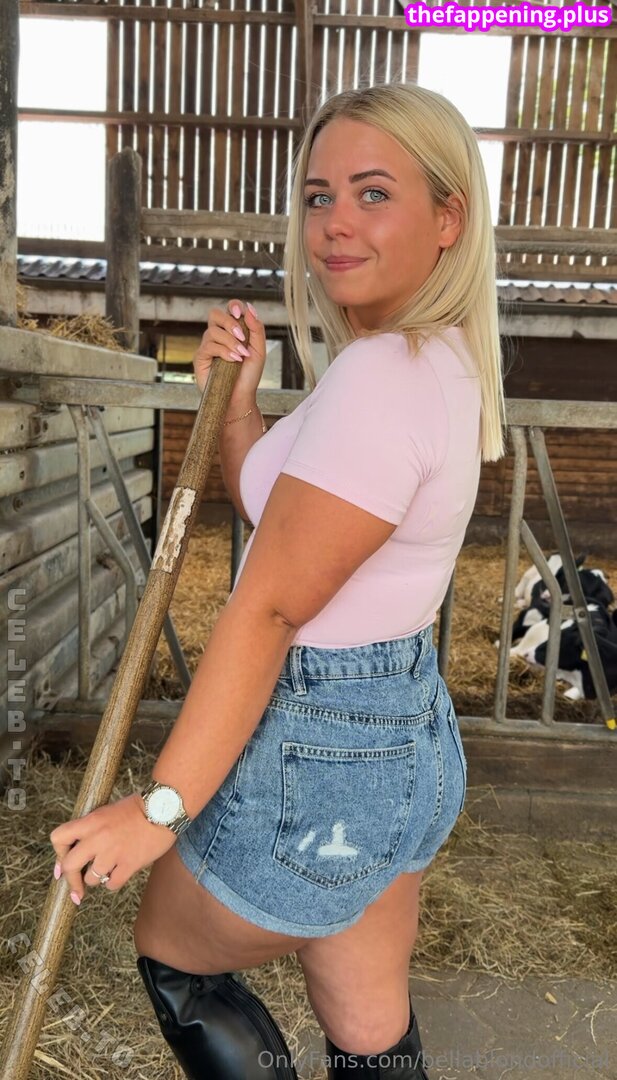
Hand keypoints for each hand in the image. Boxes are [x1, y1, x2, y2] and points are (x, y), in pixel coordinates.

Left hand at [49, 794, 176, 904]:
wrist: (164, 807)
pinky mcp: (129, 864)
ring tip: (109, 869)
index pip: (58, 838)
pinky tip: (120, 874)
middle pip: (69, 865)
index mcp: (91, 821)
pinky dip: (113, 882)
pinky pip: (112, 884)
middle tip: (77, 888)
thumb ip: (92, 828)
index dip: (58, 853)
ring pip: (91, 879)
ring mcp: (113, 852)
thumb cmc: (139, 808)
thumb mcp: (108, 811)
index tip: (63, 864)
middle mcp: (98, 837)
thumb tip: (80, 849)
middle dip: (71, 879)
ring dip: (97, 878)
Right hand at [193, 299, 266, 408]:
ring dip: (230, 342)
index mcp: (232, 331)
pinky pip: (209, 346)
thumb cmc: (249, 376)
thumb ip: (256, 329)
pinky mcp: (200, 357)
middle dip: (229, 322)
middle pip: (215, 314)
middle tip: (242, 336)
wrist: (241, 397)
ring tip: (241, 356)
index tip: (240, 314)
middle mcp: (218, 335)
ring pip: (213, 331)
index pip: (229, 309)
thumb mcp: (259, 351)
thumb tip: (249, 308)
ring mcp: (208, 346)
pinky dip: (224, 351)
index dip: (233, 306)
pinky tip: (233, 360)